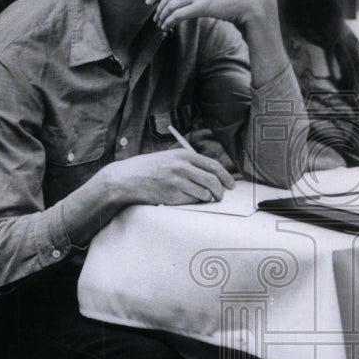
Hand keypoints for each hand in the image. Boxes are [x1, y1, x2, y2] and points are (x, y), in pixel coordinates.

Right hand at [106, 147, 234, 205]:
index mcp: (183, 155)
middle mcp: (182, 167)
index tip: (231, 184)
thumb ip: (189, 163)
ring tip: (205, 198)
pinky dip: (194, 202)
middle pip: (213, 181)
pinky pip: (192, 201)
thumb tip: (212, 174)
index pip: (213, 166)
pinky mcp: (172, 196)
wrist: (128, 178)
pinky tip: (188, 199)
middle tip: (221, 196)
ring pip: (205, 193)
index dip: (226, 177)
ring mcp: (177, 182)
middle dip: (221, 191)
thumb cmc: (149, 168)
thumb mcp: (170, 157)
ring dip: (208, 198)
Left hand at [146, 0, 274, 31]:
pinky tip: (168, 27)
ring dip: (163, 16)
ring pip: (170, 4)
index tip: (151, 2)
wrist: (254, 0)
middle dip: (159, 7)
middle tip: (156, 18)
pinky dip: (169, 22)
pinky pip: (177, 14)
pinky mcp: (202, 5)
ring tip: (161, 25)